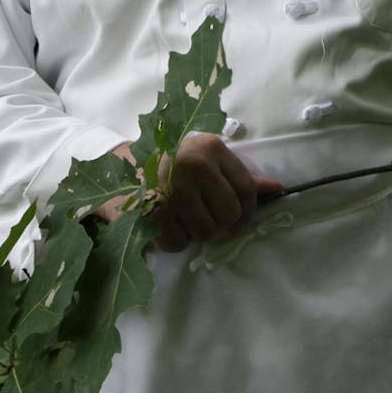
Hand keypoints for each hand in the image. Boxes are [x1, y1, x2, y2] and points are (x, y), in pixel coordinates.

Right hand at [97, 136, 283, 251]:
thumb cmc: (170, 163)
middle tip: (202, 214)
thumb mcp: (205, 160)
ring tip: (181, 214)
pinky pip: (178, 243)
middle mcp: (192, 166)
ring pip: (205, 233)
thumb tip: (276, 189)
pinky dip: (173, 240)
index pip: (246, 189)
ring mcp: (170, 191)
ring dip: (195, 231)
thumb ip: (238, 176)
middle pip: (228, 215)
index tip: (239, 219)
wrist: (115, 165)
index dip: (248, 211)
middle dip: (219, 223)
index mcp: (210, 148)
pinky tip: (165, 222)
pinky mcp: (150, 213)